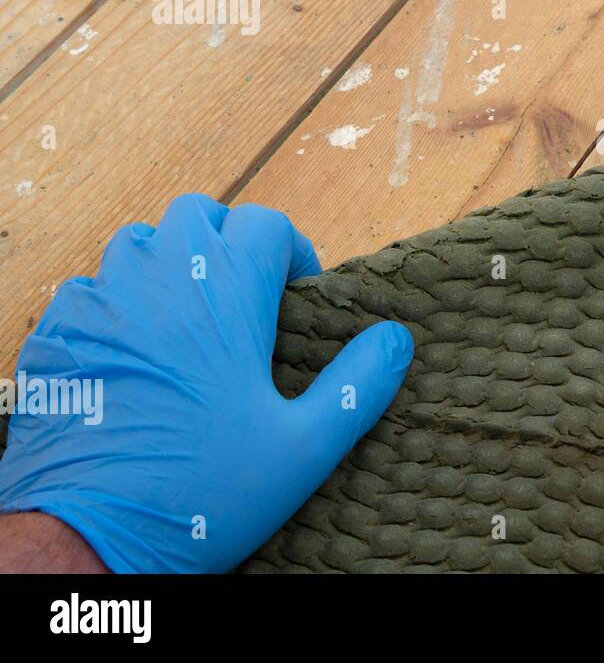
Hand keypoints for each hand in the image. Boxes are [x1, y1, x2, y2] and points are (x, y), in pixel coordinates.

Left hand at [0, 195, 412, 571]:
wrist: (86, 538)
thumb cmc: (201, 493)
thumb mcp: (304, 448)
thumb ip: (358, 385)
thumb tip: (396, 339)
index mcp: (226, 294)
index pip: (266, 223)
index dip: (291, 250)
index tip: (297, 294)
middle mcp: (159, 280)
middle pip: (200, 214)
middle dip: (230, 241)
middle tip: (247, 294)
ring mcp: (99, 302)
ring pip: (139, 242)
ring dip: (171, 263)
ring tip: (190, 316)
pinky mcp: (57, 334)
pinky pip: (89, 291)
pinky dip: (119, 304)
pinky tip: (135, 354)